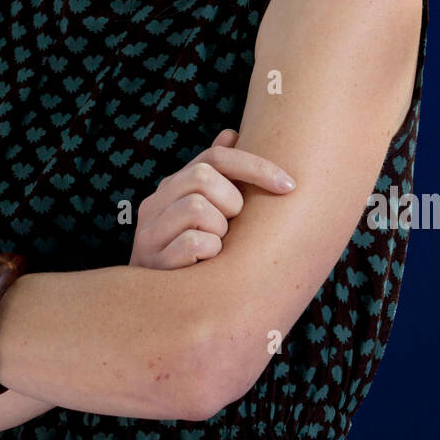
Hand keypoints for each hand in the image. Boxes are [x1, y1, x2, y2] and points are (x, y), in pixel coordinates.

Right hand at [129, 128, 295, 268]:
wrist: (156, 305)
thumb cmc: (194, 255)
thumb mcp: (205, 214)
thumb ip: (217, 177)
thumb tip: (231, 134)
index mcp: (172, 186)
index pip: (215, 157)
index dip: (256, 166)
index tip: (289, 185)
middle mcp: (155, 202)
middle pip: (203, 178)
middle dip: (231, 203)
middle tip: (231, 228)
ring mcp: (149, 231)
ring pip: (197, 209)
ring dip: (219, 232)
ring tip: (215, 248)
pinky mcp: (150, 259)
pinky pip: (194, 243)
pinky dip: (209, 253)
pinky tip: (206, 265)